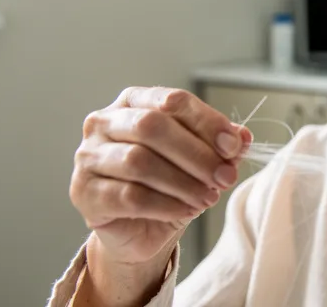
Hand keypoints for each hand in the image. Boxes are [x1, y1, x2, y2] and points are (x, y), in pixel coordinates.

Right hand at [70, 87, 251, 265]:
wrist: (140, 227)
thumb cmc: (169, 183)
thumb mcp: (200, 160)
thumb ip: (220, 145)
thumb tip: (242, 138)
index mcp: (133, 101)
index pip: (172, 100)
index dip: (207, 122)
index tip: (233, 146)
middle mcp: (104, 122)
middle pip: (152, 127)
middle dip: (196, 154)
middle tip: (224, 176)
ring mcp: (88, 157)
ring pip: (139, 162)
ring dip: (183, 182)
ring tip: (208, 197)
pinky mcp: (84, 193)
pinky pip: (129, 196)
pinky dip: (166, 204)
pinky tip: (186, 210)